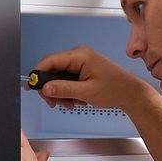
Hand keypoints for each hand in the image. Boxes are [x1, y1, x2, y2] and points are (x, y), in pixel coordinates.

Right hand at [29, 45, 152, 111]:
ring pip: (59, 78)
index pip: (50, 61)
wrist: (131, 93)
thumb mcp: (86, 92)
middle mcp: (78, 56)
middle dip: (52, 89)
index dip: (38, 74)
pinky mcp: (82, 70)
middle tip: (54, 104)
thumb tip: (45, 88)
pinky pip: (67, 80)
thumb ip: (64, 89)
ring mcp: (80, 62)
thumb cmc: (115, 89)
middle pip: (52, 70)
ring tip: (72, 104)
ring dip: (61, 93)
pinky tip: (76, 101)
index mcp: (79, 56)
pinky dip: (68, 92)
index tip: (30, 87)